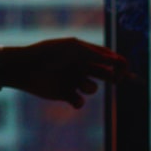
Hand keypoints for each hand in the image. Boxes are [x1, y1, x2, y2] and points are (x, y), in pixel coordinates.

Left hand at [4, 38, 130, 108]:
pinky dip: (79, 101)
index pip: (107, 57)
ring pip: (92, 88)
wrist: (25, 67)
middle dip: (113, 78)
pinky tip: (73, 98)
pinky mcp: (65, 94)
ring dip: (90, 87)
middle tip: (116, 80)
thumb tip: (118, 60)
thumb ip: (97, 54)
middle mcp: (80, 66)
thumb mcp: (74, 49)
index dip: (119, 64)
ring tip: (80, 83)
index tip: (125, 69)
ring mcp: (73, 80)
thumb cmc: (49, 53)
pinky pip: (80, 102)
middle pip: (104, 74)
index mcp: (83, 53)